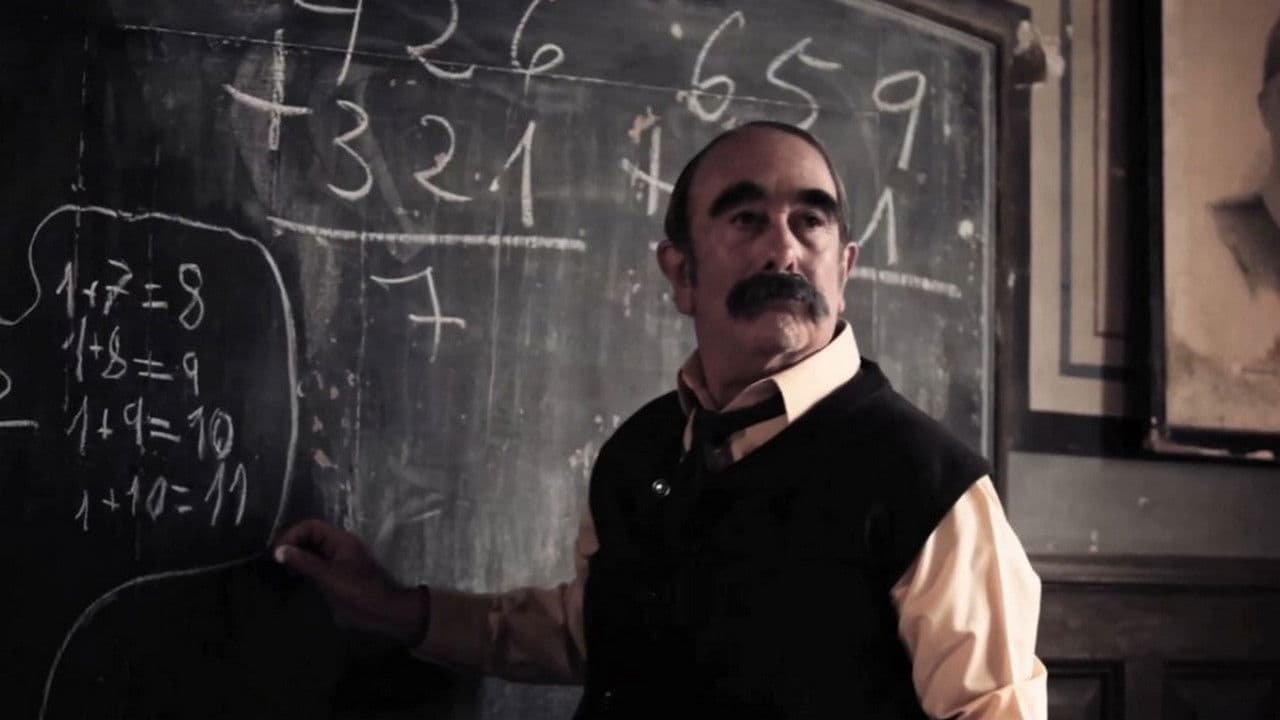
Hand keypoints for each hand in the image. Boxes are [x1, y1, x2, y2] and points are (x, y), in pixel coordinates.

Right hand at [274, 519, 426, 645]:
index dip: (292, 534)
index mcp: (340, 539)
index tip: (277, 551)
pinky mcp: (337, 573)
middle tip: (275, 560)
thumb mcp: (328, 576)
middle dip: (292, 544)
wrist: (381, 610)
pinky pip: (317, 563)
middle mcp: (339, 545)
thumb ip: (303, 562)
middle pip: (311, 536)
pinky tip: (294, 576)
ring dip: (297, 556)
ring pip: (313, 550)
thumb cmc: (357, 591)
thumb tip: (279, 550)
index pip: (311, 526)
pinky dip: (304, 566)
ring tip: (281, 569)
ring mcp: (339, 559)